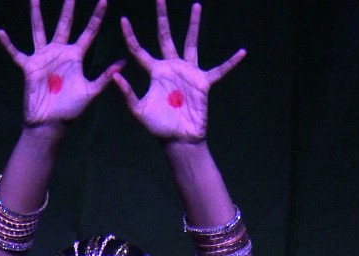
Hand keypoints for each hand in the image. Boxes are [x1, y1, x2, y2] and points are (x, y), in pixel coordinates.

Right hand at [0, 0, 122, 127]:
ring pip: (39, 30)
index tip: (104, 0)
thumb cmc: (70, 109)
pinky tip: (1, 32)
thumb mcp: (90, 92)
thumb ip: (105, 77)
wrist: (50, 123)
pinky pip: (16, 53)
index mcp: (75, 56)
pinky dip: (8, 44)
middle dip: (68, 8)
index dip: (96, 16)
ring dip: (36, 14)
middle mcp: (60, 52)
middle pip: (64, 24)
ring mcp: (44, 57)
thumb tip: (123, 63)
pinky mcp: (29, 67)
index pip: (89, 32)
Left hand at [113, 1, 244, 142]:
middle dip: (162, 17)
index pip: (140, 50)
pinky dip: (231, 63)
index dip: (130, 36)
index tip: (123, 20)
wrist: (178, 139)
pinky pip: (219, 70)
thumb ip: (128, 94)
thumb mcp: (139, 111)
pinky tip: (242, 53)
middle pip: (165, 36)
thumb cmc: (159, 127)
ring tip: (195, 5)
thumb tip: (115, 76)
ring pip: (191, 43)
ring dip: (193, 25)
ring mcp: (188, 72)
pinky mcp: (203, 82)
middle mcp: (171, 67)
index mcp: (155, 72)